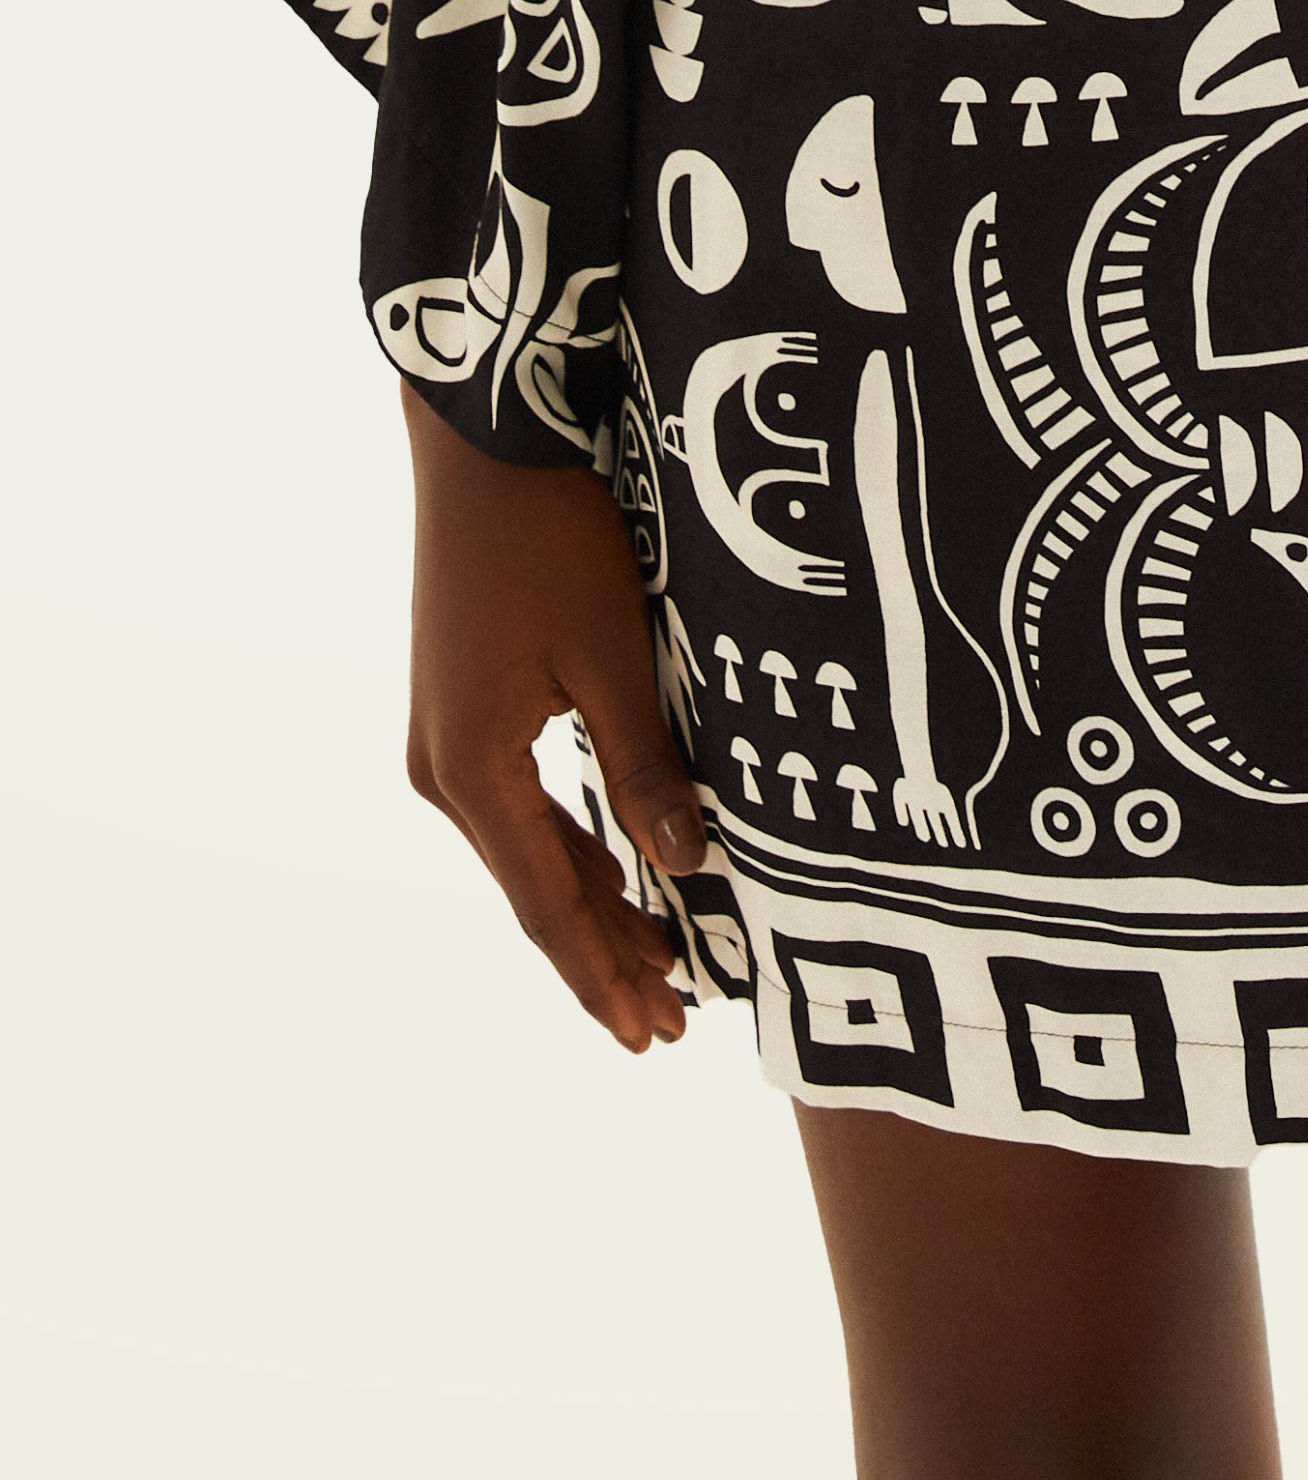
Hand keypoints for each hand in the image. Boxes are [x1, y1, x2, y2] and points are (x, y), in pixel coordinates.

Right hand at [402, 382, 709, 1053]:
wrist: (481, 448)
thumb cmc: (550, 540)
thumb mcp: (611, 655)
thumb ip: (645, 765)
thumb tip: (689, 864)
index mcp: (474, 772)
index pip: (550, 905)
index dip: (603, 971)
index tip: (654, 1031)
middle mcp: (445, 771)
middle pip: (535, 890)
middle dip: (603, 955)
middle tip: (668, 1024)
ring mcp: (446, 739)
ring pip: (528, 851)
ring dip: (590, 904)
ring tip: (653, 962)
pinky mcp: (463, 707)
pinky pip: (521, 806)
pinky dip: (570, 847)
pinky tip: (613, 868)